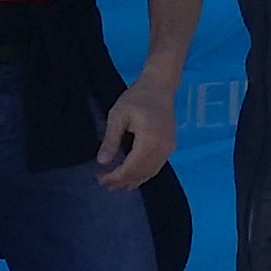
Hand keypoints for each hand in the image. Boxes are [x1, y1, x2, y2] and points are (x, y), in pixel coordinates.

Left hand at [97, 70, 178, 189]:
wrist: (160, 85)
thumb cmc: (136, 97)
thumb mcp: (117, 115)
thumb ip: (110, 140)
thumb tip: (102, 162)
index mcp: (149, 140)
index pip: (130, 167)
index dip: (115, 177)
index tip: (100, 179)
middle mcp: (162, 148)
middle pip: (140, 173)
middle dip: (122, 181)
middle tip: (105, 184)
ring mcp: (168, 148)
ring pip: (149, 173)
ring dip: (132, 180)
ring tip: (116, 185)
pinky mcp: (170, 146)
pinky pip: (156, 167)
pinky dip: (143, 174)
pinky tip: (132, 177)